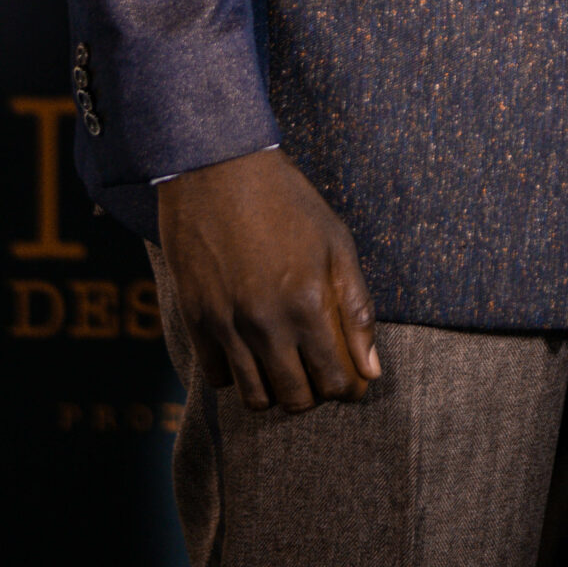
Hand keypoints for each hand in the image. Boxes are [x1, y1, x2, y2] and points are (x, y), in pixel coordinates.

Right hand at [157, 148, 380, 413]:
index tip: (350, 380)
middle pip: (295, 399)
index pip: (336, 382)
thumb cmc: (286, 200)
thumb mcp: (336, 242)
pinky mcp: (195, 320)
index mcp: (308, 304)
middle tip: (317, 371)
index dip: (349, 388)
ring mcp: (227, 325)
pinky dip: (236, 375)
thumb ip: (357, 308)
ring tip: (284, 365)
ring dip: (275, 391)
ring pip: (254, 398)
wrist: (218, 167)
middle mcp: (267, 323)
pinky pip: (217, 378)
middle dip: (314, 394)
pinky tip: (249, 351)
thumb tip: (372, 369)